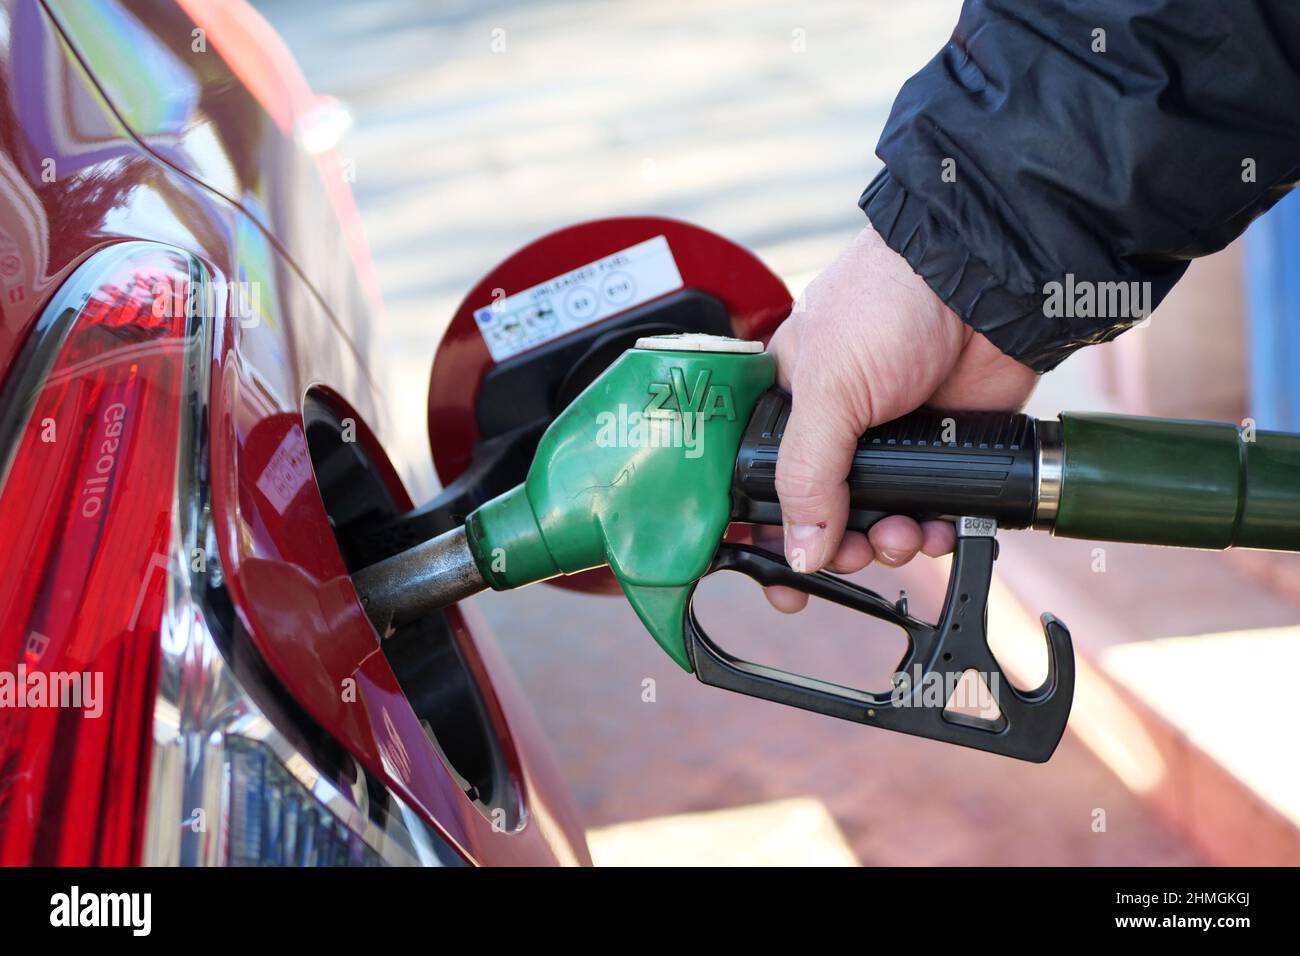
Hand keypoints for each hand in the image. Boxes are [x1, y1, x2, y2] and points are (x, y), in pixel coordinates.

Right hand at [762, 224, 1037, 611]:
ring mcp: (887, 441)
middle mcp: (833, 427)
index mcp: (787, 402)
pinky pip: (929, 512)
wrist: (983, 287)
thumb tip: (799, 553)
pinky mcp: (939, 452)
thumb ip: (806, 475)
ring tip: (903, 535)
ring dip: (888, 542)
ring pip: (875, 521)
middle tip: (850, 554)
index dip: (760, 530)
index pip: (755, 478)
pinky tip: (940, 528)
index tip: (772, 574)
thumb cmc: (890, 303)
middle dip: (836, 544)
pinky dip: (934, 530)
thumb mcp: (828, 390)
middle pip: (819, 513)